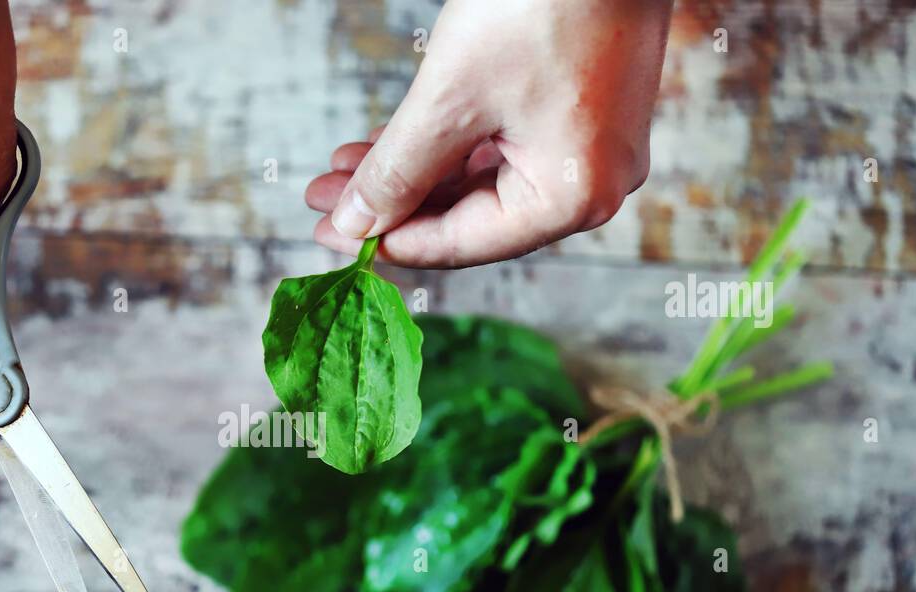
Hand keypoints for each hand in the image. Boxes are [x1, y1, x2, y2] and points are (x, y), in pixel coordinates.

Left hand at [306, 0, 670, 268]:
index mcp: (571, 198)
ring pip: (479, 182)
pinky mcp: (579, 113)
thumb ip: (398, 172)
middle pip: (468, 217)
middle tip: (325, 200)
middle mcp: (590, 185)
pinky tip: (393, 144)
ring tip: (347, 168)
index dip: (386, 241)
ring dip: (412, 174)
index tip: (329, 235)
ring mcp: (589, 149)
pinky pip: (500, 148)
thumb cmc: (543, 3)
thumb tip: (354, 224)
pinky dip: (446, 149)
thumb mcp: (450, 99)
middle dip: (392, 203)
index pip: (460, 243)